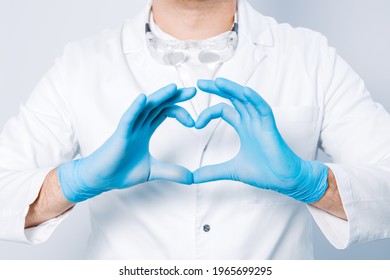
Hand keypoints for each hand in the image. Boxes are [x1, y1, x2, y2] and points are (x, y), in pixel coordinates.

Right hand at [58, 84, 195, 202]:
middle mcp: (139, 125)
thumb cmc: (121, 170)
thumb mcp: (153, 171)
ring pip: (145, 107)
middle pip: (159, 105)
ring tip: (174, 88)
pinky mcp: (120, 135)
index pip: (165, 112)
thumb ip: (172, 172)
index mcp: (146, 130)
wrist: (102, 179)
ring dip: (160, 97)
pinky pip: (128, 118)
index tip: (194, 121)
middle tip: (194, 90)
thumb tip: (192, 178)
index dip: (180, 111)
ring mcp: (129, 128)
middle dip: (175, 96)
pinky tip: (144, 99)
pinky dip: (135, 108)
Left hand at [193, 78, 327, 203]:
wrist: (283, 180)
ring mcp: (261, 122)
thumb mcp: (230, 170)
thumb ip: (211, 172)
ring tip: (217, 82)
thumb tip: (192, 178)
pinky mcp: (270, 127)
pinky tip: (245, 92)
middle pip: (233, 98)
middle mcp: (251, 120)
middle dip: (217, 89)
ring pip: (246, 99)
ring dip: (232, 89)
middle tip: (199, 82)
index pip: (223, 110)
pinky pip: (263, 109)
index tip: (195, 124)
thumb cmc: (264, 172)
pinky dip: (255, 100)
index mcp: (243, 126)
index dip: (208, 113)